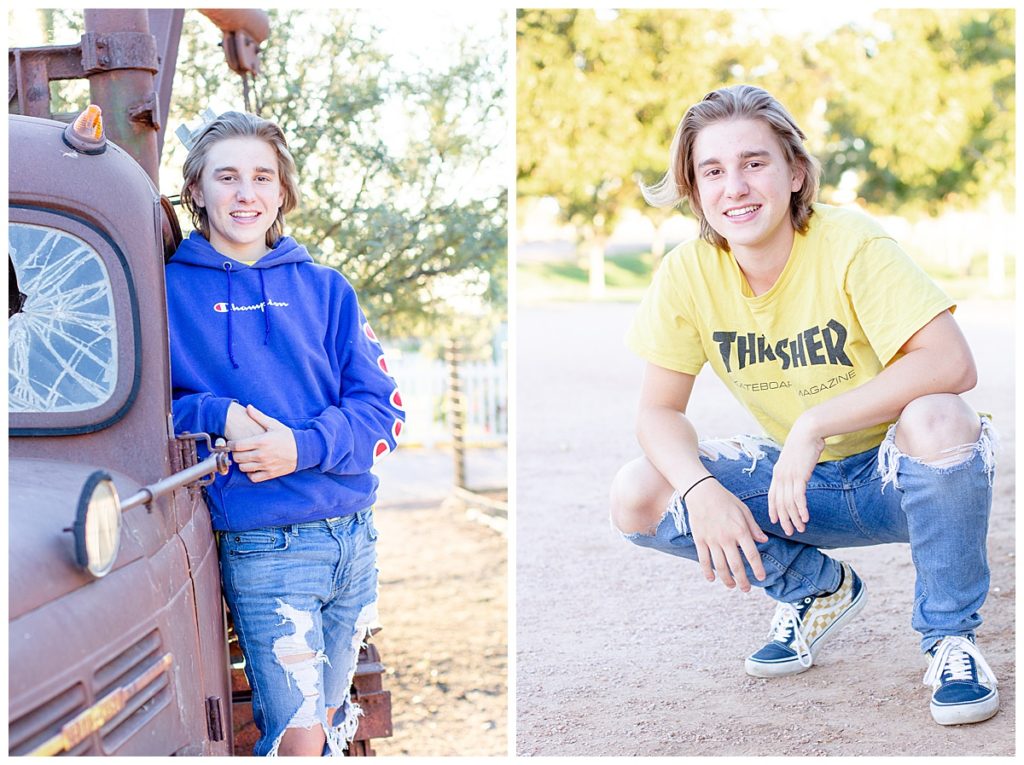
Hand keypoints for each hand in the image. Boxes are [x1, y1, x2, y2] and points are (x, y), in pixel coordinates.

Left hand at [228, 405, 297, 481]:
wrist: (303, 450)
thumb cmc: (287, 436)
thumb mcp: (274, 424)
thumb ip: (259, 416)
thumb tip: (248, 407)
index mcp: (261, 441)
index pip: (237, 445)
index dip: (230, 444)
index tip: (231, 443)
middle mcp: (262, 454)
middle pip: (237, 458)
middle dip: (235, 453)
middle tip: (238, 450)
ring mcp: (265, 465)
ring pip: (243, 468)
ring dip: (242, 463)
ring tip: (245, 458)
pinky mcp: (270, 474)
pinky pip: (253, 478)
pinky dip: (250, 474)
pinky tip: (253, 467)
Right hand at [685, 478, 768, 591]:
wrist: (701, 492)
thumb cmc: (725, 499)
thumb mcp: (744, 510)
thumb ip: (754, 527)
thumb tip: (764, 540)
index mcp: (740, 530)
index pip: (752, 554)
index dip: (757, 568)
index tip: (761, 578)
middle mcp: (726, 538)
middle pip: (736, 565)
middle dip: (742, 580)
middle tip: (746, 589)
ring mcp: (712, 540)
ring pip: (720, 566)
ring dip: (727, 579)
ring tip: (732, 586)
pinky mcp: (700, 540)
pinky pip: (704, 560)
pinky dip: (707, 571)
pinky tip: (712, 579)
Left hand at [769, 418, 825, 535]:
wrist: (807, 432)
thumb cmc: (803, 445)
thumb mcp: (793, 461)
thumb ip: (792, 472)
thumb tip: (796, 480)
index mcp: (777, 474)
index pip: (772, 496)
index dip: (773, 510)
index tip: (775, 522)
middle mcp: (780, 477)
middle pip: (780, 503)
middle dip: (784, 520)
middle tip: (790, 532)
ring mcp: (788, 476)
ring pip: (788, 503)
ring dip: (795, 518)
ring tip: (800, 528)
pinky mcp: (799, 476)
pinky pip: (798, 497)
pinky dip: (801, 509)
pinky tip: (806, 518)